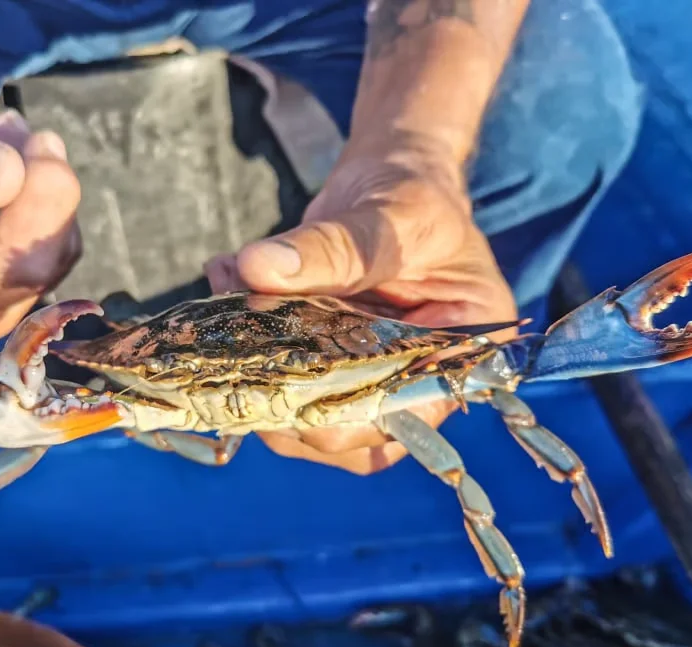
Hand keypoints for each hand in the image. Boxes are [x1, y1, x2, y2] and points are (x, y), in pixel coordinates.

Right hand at [0, 99, 81, 403]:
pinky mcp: (11, 281)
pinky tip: (19, 148)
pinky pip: (55, 242)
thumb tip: (6, 174)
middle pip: (1, 280)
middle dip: (34, 210)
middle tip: (42, 146)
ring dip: (44, 189)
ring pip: (41, 262)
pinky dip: (49, 189)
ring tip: (15, 134)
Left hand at [206, 140, 516, 473]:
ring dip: (253, 365)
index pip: (402, 415)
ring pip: (302, 413)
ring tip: (231, 292)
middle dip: (285, 387)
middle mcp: (414, 381)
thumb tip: (258, 269)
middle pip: (346, 430)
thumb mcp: (389, 214)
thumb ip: (333, 247)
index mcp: (462, 356)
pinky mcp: (324, 360)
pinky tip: (229, 279)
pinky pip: (279, 376)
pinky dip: (243, 337)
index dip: (342, 408)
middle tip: (241, 333)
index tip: (282, 368)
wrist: (394, 171)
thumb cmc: (415, 191)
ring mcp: (364, 375)